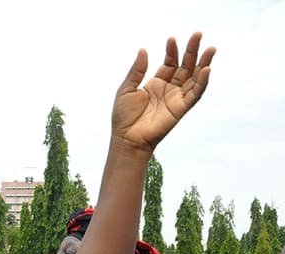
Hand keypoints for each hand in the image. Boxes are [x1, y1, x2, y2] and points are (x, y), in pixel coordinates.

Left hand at [112, 32, 214, 153]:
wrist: (127, 137)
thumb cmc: (124, 116)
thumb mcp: (127, 88)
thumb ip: (137, 70)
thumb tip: (143, 49)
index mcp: (156, 83)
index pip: (169, 63)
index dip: (172, 51)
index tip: (172, 39)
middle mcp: (169, 89)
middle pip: (185, 67)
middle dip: (192, 51)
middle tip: (198, 34)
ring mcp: (176, 98)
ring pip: (194, 78)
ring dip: (203, 63)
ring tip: (210, 49)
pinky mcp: (181, 109)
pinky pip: (195, 94)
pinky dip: (202, 82)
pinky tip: (205, 69)